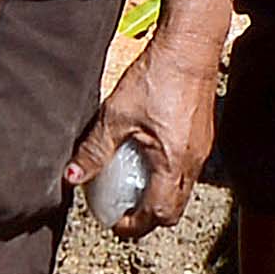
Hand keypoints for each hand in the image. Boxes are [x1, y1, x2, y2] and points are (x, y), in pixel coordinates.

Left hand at [66, 7, 228, 228]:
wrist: (189, 48)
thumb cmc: (156, 77)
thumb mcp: (116, 115)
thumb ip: (95, 150)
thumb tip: (72, 177)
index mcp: (174, 163)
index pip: (158, 214)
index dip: (135, 225)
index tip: (115, 224)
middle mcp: (194, 162)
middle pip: (174, 209)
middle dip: (147, 218)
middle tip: (122, 214)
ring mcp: (202, 149)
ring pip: (183, 190)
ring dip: (158, 198)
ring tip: (131, 190)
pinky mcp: (202, 136)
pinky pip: (187, 170)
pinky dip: (168, 178)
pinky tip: (147, 161)